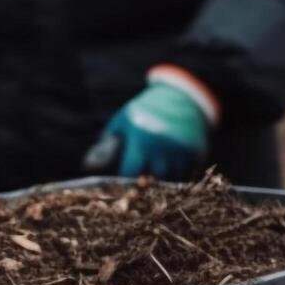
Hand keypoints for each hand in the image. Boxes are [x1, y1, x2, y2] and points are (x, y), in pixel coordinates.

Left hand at [81, 81, 209, 180]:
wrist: (180, 97)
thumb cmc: (145, 110)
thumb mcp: (123, 120)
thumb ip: (107, 141)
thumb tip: (89, 164)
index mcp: (141, 141)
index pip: (130, 173)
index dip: (125, 183)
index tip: (122, 187)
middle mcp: (161, 149)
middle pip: (151, 181)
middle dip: (144, 187)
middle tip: (140, 188)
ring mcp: (180, 153)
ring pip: (170, 182)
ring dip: (161, 186)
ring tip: (155, 182)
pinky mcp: (195, 155)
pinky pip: (186, 177)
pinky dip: (178, 180)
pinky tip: (171, 177)